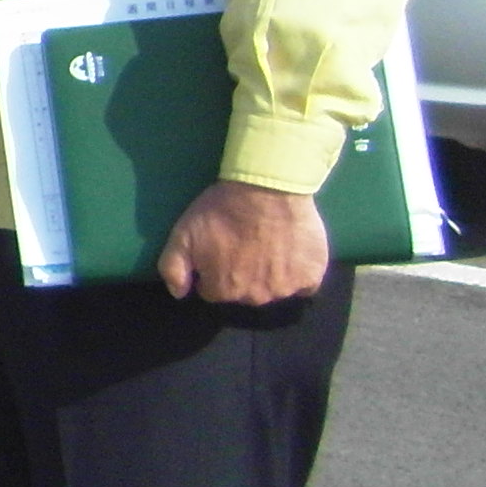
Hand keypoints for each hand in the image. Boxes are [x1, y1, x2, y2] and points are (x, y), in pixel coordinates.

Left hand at [155, 177, 332, 304]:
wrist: (267, 188)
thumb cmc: (221, 211)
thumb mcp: (182, 235)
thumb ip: (173, 269)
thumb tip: (179, 293)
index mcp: (223, 290)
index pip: (214, 291)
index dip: (214, 270)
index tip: (219, 249)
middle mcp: (255, 298)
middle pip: (244, 292)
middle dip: (241, 274)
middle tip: (244, 244)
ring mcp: (286, 289)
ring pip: (274, 289)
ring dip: (270, 274)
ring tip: (269, 245)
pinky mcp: (312, 276)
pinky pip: (305, 285)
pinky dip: (299, 274)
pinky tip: (292, 253)